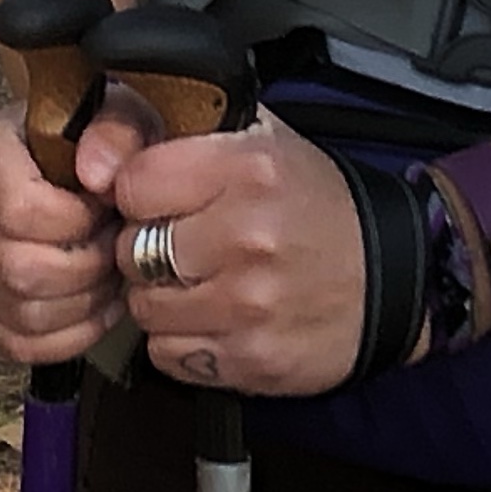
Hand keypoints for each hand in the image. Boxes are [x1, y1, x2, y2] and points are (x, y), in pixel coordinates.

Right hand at [0, 103, 128, 365]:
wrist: (80, 159)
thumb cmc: (98, 139)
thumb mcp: (122, 112)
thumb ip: (117, 131)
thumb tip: (97, 174)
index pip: (16, 208)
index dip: (74, 223)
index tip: (106, 209)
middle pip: (16, 269)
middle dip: (84, 270)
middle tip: (114, 248)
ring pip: (21, 313)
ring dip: (81, 305)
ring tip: (108, 273)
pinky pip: (17, 344)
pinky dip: (68, 337)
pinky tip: (94, 306)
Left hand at [76, 105, 364, 398]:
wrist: (393, 278)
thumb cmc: (315, 204)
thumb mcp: (260, 140)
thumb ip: (179, 130)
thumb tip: (96, 153)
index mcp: (246, 170)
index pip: (131, 182)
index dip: (137, 192)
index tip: (158, 198)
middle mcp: (245, 237)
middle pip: (130, 250)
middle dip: (145, 248)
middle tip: (181, 244)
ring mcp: (248, 306)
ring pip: (143, 308)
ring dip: (161, 299)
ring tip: (200, 282)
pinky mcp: (251, 361)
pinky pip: (168, 355)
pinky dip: (181, 341)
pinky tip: (215, 319)